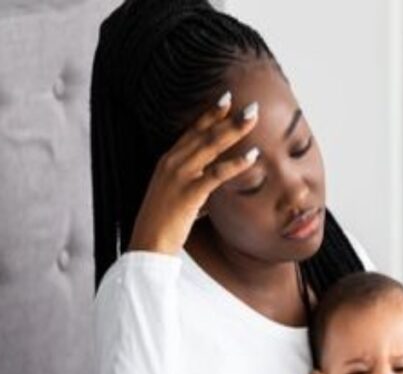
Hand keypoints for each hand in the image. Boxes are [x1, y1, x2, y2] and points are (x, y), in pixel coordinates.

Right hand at [128, 92, 260, 254]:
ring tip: (254, 118)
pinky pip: (216, 174)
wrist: (148, 244)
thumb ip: (196, 188)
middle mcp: (171, 163)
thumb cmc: (164, 225)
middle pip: (203, 133)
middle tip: (251, 105)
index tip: (227, 99)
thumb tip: (213, 189)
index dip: (209, 114)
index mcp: (168, 161)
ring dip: (234, 130)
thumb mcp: (180, 199)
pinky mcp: (188, 193)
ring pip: (210, 145)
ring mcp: (179, 176)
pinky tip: (253, 157)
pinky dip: (236, 163)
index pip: (192, 131)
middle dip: (227, 116)